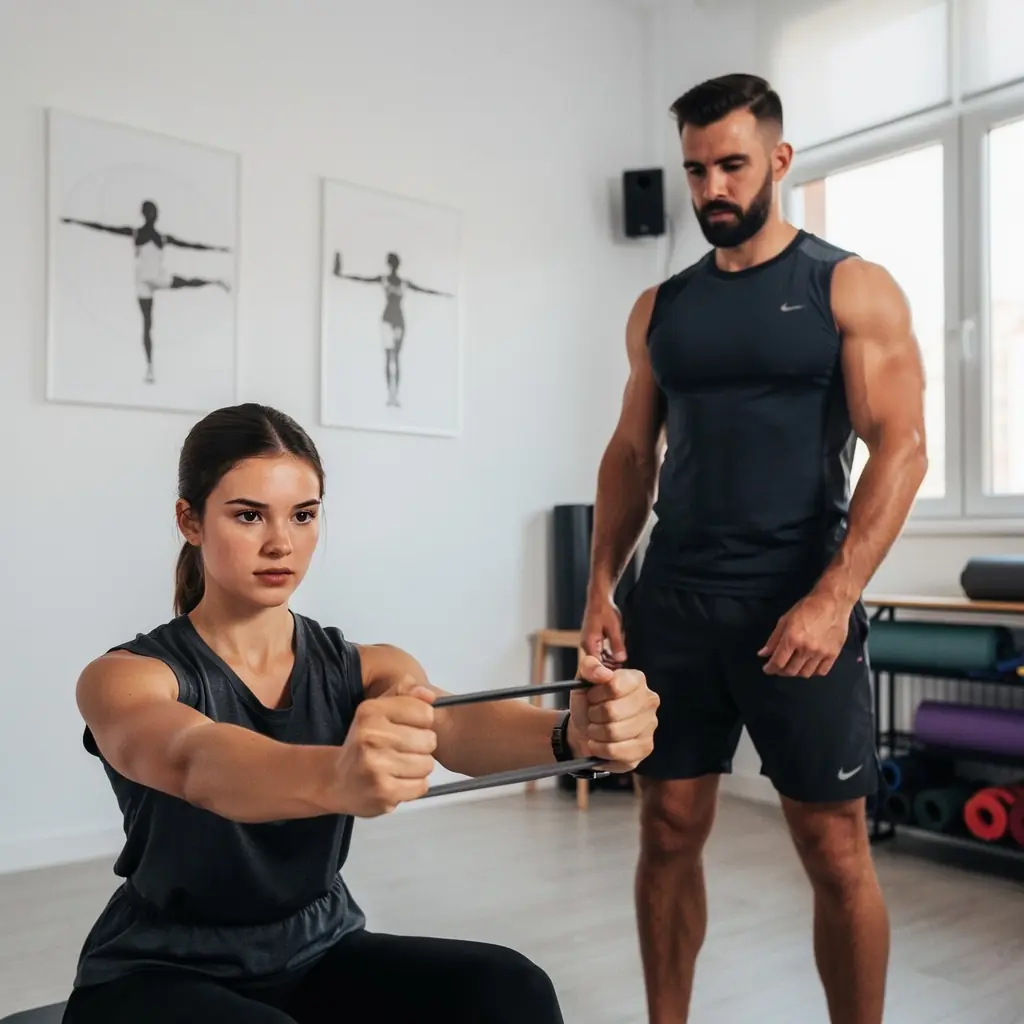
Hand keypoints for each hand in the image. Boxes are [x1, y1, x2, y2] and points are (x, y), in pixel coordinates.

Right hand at [333, 678, 437, 815]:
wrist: (336, 781)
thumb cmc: (364, 742)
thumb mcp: (378, 710)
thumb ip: (405, 695)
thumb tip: (430, 696)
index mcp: (371, 711)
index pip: (425, 712)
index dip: (423, 721)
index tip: (409, 726)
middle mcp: (371, 737)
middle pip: (429, 740)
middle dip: (422, 745)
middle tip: (404, 749)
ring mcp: (376, 766)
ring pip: (427, 764)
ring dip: (419, 767)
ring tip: (400, 766)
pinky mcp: (383, 792)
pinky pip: (421, 786)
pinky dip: (414, 786)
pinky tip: (398, 781)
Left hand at [568, 655, 657, 771]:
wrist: (586, 730)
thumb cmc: (588, 703)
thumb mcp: (582, 679)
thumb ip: (589, 667)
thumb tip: (604, 674)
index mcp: (637, 679)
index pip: (614, 686)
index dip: (595, 694)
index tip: (592, 697)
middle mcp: (649, 700)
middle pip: (612, 711)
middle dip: (594, 715)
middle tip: (592, 715)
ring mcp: (650, 725)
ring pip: (613, 733)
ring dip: (595, 733)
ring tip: (595, 729)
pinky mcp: (645, 748)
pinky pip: (615, 751)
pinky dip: (600, 749)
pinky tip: (599, 744)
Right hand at [580, 591, 626, 666]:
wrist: (599, 598)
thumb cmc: (605, 610)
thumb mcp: (614, 627)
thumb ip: (617, 644)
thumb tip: (621, 660)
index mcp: (589, 643)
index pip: (596, 664)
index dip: (606, 672)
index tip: (617, 677)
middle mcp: (586, 645)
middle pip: (597, 663)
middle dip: (609, 668)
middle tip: (623, 673)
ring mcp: (588, 643)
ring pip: (599, 659)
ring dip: (609, 662)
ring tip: (622, 665)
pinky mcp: (592, 640)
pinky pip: (599, 652)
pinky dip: (608, 656)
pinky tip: (617, 657)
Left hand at [758, 591, 853, 676]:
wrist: (832, 601)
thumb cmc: (806, 608)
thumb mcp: (785, 620)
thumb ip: (774, 639)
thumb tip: (763, 654)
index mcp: (792, 638)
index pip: (778, 662)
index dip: (770, 669)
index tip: (767, 669)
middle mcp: (806, 648)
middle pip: (791, 671)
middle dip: (781, 671)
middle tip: (779, 667)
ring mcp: (821, 653)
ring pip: (805, 673)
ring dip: (796, 672)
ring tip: (793, 665)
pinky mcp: (834, 654)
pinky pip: (821, 671)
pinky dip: (813, 672)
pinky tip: (808, 665)